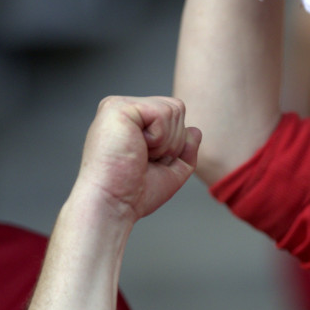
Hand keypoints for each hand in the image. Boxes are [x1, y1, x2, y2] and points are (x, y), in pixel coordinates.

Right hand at [76, 96, 200, 221]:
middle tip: (144, 160)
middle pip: (177, 109)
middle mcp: (124, 109)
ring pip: (173, 109)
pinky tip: (137, 148)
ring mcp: (119, 105)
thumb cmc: (135, 193)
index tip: (149, 162)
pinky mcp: (118, 107)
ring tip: (140, 155)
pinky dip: (160, 137)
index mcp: (132, 121)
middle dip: (173, 142)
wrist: (114, 204)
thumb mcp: (171, 171)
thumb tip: (195, 130)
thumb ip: (185, 150)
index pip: (174, 115)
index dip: (175, 143)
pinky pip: (163, 112)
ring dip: (166, 142)